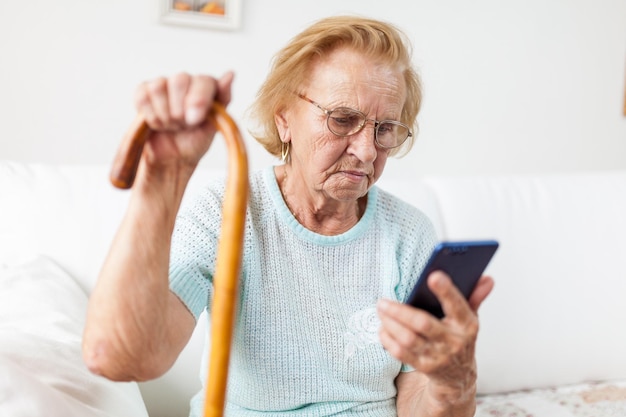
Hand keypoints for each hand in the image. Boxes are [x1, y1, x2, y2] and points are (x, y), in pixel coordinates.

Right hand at [134, 71, 233, 170]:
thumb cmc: (195, 141)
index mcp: (207, 87)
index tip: (195, 120)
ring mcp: (163, 84)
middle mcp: (186, 81)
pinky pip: (142, 95)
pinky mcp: (143, 92)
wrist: (173, 159)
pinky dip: (150, 114)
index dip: (198, 99)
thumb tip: (230, 73)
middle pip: (180, 80)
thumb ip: (223, 97)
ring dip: (164, 114)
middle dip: (179, 110)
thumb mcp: (215, 124)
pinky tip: (157, 123)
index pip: (204, 80)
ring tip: (171, 126)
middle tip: (182, 126)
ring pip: (159, 87)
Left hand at [377, 272, 493, 398]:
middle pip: (423, 324)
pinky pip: (401, 353)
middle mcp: (453, 342)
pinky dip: (388, 339)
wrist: (458, 377)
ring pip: (408, 339)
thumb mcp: (469, 318)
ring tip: (381, 310)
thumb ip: (475, 296)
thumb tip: (487, 278)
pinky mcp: (424, 367)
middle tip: (383, 301)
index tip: (433, 276)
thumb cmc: (459, 338)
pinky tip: (383, 328)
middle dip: (400, 311)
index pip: (458, 306)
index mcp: (467, 325)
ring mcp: (438, 356)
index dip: (446, 291)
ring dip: (390, 324)